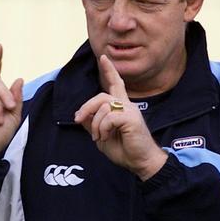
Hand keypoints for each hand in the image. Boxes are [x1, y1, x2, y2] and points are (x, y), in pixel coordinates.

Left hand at [74, 55, 166, 180]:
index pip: (115, 84)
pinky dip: (103, 128)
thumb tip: (82, 115)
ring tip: (99, 137)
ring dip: (96, 124)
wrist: (140, 162)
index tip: (103, 58)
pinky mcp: (132, 118)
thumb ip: (93, 125)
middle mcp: (127, 105)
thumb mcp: (102, 136)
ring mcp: (130, 110)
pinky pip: (109, 117)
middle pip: (101, 96)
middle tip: (78, 120)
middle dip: (86, 107)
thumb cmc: (125, 150)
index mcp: (121, 108)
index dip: (109, 71)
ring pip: (103, 106)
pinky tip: (106, 137)